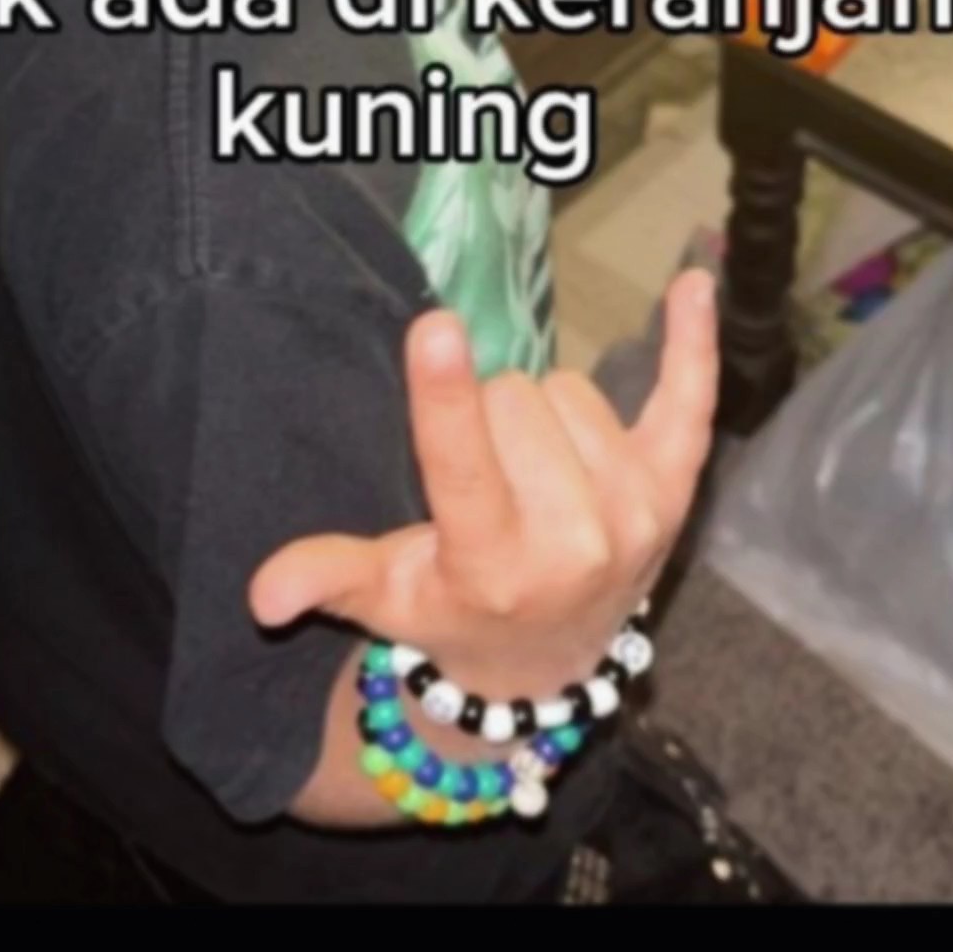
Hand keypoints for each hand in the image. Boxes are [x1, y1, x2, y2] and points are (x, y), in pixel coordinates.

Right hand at [249, 271, 717, 704]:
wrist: (547, 668)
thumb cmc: (452, 613)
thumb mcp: (384, 601)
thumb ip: (328, 576)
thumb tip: (259, 596)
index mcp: (492, 564)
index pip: (464, 465)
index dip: (446, 396)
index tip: (434, 329)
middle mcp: (573, 542)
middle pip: (514, 399)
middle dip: (485, 413)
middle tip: (482, 469)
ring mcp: (633, 513)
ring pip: (569, 389)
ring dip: (539, 412)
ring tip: (527, 468)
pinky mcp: (675, 489)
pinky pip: (688, 398)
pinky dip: (691, 343)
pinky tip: (693, 282)